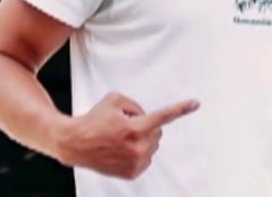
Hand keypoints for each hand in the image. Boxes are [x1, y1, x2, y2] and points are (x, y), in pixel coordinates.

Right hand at [55, 92, 199, 179]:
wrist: (74, 143)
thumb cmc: (94, 119)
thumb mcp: (115, 99)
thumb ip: (137, 105)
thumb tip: (148, 116)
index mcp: (134, 128)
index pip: (162, 116)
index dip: (181, 109)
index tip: (196, 103)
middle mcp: (137, 147)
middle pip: (157, 131)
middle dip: (146, 126)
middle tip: (125, 125)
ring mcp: (135, 162)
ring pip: (153, 145)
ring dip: (142, 139)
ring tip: (120, 138)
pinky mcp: (132, 173)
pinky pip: (146, 158)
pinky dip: (138, 152)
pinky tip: (121, 149)